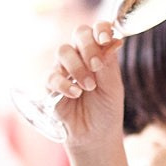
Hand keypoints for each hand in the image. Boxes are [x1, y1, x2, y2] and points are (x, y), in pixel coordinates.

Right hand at [46, 23, 125, 147]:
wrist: (95, 136)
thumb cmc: (106, 109)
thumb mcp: (113, 87)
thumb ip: (108, 64)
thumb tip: (111, 40)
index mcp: (100, 53)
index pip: (98, 29)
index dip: (101, 29)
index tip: (105, 39)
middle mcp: (81, 56)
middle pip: (79, 34)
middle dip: (88, 46)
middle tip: (96, 66)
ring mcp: (65, 69)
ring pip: (64, 51)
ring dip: (77, 67)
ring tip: (89, 86)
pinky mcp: (51, 85)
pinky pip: (52, 75)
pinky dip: (64, 83)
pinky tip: (75, 93)